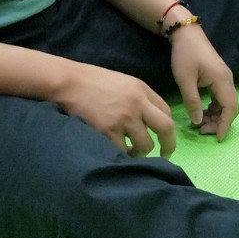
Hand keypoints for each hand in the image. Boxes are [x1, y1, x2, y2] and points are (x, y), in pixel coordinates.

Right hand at [56, 62, 176, 157]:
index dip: (168, 127)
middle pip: (165, 128)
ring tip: (132, 152)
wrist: (70, 83)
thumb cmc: (95, 82)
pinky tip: (118, 153)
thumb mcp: (124, 83)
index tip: (164, 137)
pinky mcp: (108, 131)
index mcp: (142, 90)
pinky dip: (123, 155)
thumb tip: (151, 120)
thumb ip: (140, 98)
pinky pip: (123, 151)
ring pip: (145, 145)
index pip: (167, 111)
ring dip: (141, 152)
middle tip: (165, 154)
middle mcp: (137, 104)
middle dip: (168, 145)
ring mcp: (123, 119)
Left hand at [169, 23, 238, 140]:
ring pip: (227, 103)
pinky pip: (221, 97)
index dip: (225, 125)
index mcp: (222, 80)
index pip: (230, 108)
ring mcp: (224, 78)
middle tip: (202, 131)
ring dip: (217, 116)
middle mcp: (228, 80)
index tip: (217, 139)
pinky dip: (214, 108)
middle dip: (220, 122)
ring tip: (199, 124)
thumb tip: (198, 122)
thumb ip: (192, 101)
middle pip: (231, 107)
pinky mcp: (219, 77)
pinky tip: (202, 112)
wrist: (186, 33)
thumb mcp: (185, 80)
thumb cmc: (185, 54)